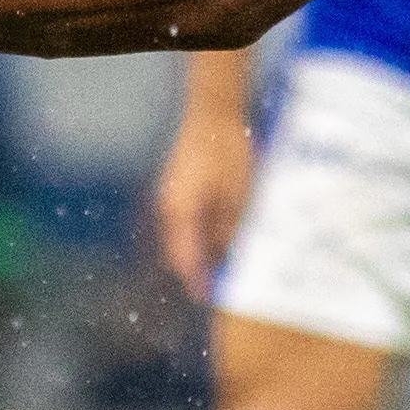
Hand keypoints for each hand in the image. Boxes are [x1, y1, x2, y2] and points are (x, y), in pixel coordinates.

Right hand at [149, 102, 254, 300]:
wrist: (215, 112)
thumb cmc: (228, 151)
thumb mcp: (238, 195)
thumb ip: (230, 230)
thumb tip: (229, 259)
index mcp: (180, 212)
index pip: (184, 258)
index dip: (196, 280)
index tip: (207, 297)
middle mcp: (170, 207)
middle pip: (182, 250)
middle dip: (199, 268)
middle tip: (219, 286)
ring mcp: (174, 196)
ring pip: (187, 235)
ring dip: (203, 250)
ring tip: (225, 264)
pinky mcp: (181, 187)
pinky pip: (191, 219)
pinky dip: (205, 232)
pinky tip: (224, 235)